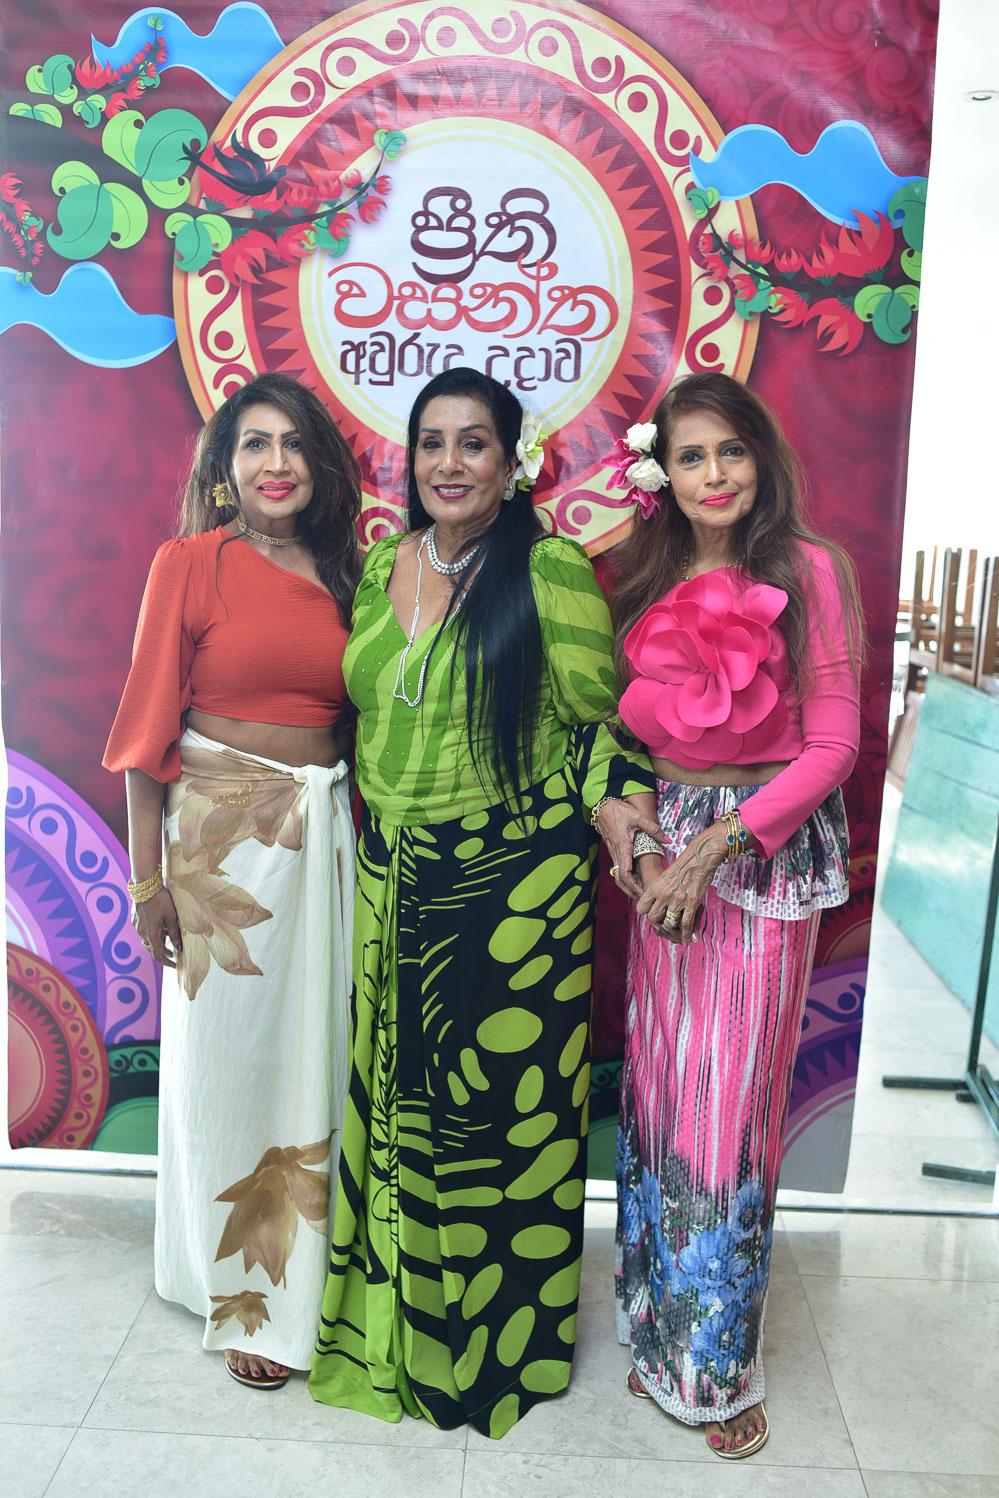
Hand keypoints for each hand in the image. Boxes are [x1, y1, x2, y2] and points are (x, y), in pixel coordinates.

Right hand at [133, 886, 182, 967]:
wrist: (145, 885)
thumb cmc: (161, 900)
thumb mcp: (172, 917)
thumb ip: (175, 933)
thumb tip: (179, 948)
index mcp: (151, 935)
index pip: (158, 955)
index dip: (167, 962)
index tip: (175, 965)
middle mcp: (142, 933)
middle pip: (152, 947)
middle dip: (163, 951)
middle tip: (174, 953)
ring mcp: (137, 926)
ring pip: (148, 938)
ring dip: (158, 940)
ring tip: (168, 937)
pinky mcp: (135, 919)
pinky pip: (144, 930)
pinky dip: (153, 932)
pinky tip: (160, 925)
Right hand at [593, 798, 664, 898]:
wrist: (602, 806)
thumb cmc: (618, 811)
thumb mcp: (637, 817)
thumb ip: (653, 829)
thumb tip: (667, 840)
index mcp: (622, 846)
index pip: (625, 872)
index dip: (633, 885)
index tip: (642, 893)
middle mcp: (616, 853)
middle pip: (620, 879)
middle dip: (631, 891)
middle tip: (644, 900)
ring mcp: (613, 853)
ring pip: (618, 876)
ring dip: (628, 887)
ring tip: (641, 894)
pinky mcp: (614, 851)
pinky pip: (618, 869)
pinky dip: (627, 879)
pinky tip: (636, 881)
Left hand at [636, 822, 728, 943]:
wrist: (700, 858)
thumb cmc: (683, 865)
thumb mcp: (664, 876)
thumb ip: (658, 890)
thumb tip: (655, 903)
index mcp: (655, 887)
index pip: (641, 908)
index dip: (646, 912)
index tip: (653, 912)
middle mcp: (663, 895)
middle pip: (653, 918)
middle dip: (659, 923)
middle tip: (665, 923)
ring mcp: (677, 900)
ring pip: (669, 923)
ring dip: (673, 929)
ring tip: (676, 932)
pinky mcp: (691, 903)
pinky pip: (686, 924)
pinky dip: (686, 934)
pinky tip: (687, 939)